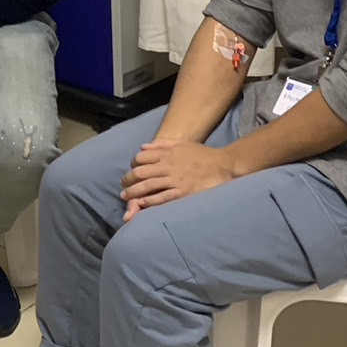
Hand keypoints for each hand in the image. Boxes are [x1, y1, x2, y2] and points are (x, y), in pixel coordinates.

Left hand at [120, 138, 234, 220]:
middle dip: (128, 180)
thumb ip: (161, 144)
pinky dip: (150, 200)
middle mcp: (168, 166)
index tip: (130, 170)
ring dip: (134, 191)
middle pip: (141, 172)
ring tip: (126, 197)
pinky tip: (141, 202)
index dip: (133, 165)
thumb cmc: (202, 155)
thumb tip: (142, 147)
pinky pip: (163, 197)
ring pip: (148, 185)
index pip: (141, 158)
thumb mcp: (182, 144)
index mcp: (167, 154)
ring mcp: (175, 180)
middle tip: (123, 186)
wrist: (223, 165)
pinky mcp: (183, 192)